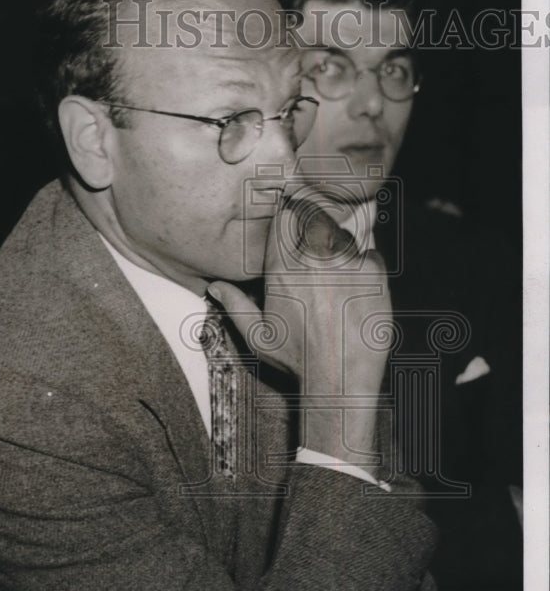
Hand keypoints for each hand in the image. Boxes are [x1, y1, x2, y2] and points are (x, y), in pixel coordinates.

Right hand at [209, 186, 391, 464]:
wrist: (340, 378)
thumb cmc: (297, 360)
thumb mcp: (258, 336)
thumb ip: (235, 305)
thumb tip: (213, 287)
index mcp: (282, 265)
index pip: (286, 214)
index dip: (291, 212)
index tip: (294, 219)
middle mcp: (313, 255)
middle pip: (318, 216)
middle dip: (318, 227)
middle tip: (320, 252)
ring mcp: (347, 259)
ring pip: (346, 234)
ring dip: (343, 247)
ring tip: (340, 278)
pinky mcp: (375, 270)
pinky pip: (372, 253)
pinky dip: (367, 265)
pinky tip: (359, 290)